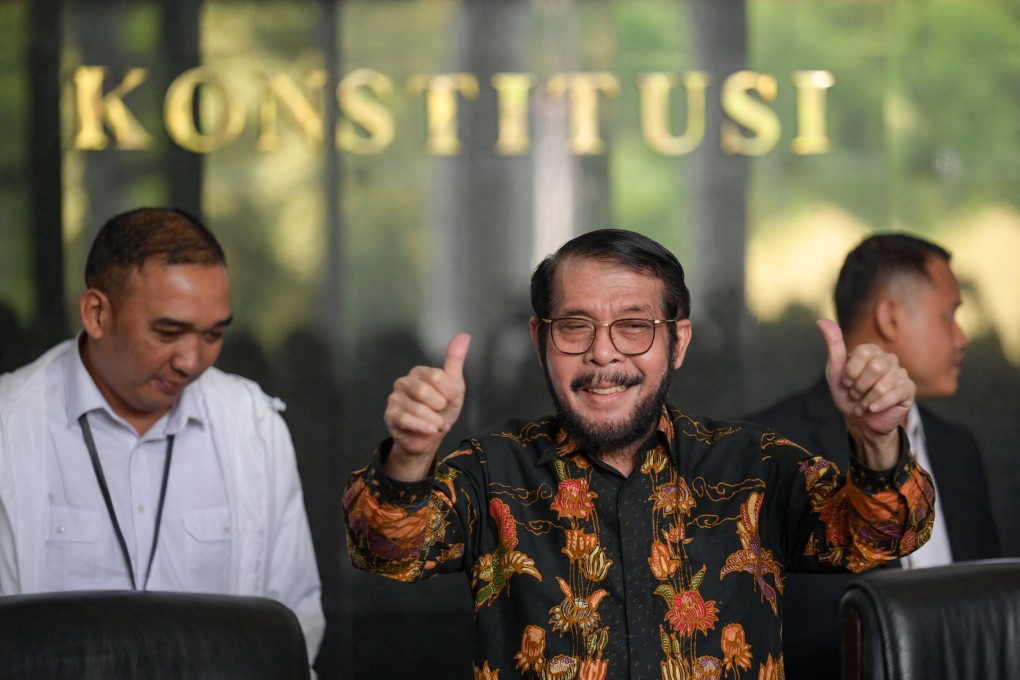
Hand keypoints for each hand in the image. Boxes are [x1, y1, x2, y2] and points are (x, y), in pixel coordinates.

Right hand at [382, 333, 469, 480]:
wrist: (430, 437)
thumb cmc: (441, 410)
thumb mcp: (453, 387)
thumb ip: (455, 361)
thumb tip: (463, 336)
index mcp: (419, 372)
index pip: (436, 376)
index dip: (449, 392)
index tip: (451, 399)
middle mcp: (404, 382)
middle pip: (424, 391)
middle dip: (439, 406)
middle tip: (442, 412)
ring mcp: (395, 398)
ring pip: (416, 407)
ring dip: (434, 420)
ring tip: (438, 424)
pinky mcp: (390, 415)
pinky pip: (406, 420)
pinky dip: (423, 427)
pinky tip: (431, 430)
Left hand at [819, 319, 913, 469]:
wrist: (860, 421)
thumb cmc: (847, 395)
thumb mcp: (835, 372)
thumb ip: (833, 346)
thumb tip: (822, 321)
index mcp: (871, 351)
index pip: (863, 352)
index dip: (851, 371)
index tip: (846, 383)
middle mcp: (888, 358)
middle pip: (876, 367)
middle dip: (860, 386)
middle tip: (855, 394)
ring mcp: (900, 373)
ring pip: (885, 383)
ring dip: (867, 398)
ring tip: (863, 403)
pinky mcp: (908, 389)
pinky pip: (896, 394)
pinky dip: (879, 404)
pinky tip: (873, 408)